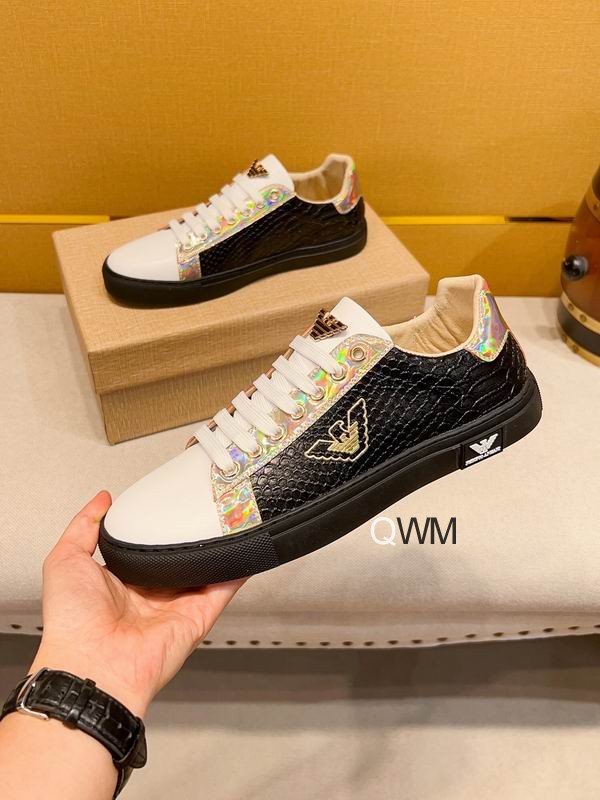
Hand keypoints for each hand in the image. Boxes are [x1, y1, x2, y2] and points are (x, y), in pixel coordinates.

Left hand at [30, 491, 244, 716]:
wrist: (92, 664)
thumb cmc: (73, 624)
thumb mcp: (65, 561)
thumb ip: (84, 526)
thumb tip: (101, 500)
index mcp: (121, 582)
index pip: (145, 548)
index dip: (155, 527)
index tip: (167, 505)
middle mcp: (150, 595)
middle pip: (178, 558)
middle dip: (189, 536)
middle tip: (201, 508)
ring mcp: (176, 605)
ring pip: (204, 570)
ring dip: (216, 547)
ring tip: (228, 518)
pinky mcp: (198, 616)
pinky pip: (223, 588)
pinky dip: (236, 568)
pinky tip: (242, 546)